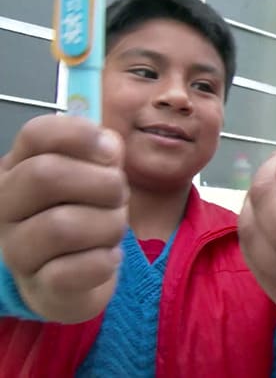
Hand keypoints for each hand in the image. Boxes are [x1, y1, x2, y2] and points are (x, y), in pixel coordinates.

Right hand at [0, 115, 128, 322]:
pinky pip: (78, 268)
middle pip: (45, 175)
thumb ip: (104, 150)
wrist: (76, 275)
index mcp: (19, 167)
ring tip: (112, 229)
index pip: (36, 134)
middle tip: (118, 196)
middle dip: (103, 183)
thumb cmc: (85, 211)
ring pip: (64, 225)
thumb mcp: (96, 173)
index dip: (79, 135)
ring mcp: (16, 249)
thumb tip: (108, 144)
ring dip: (109, 224)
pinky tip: (106, 257)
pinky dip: (106, 260)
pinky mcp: (40, 286)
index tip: (109, 152)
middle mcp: (5, 206)